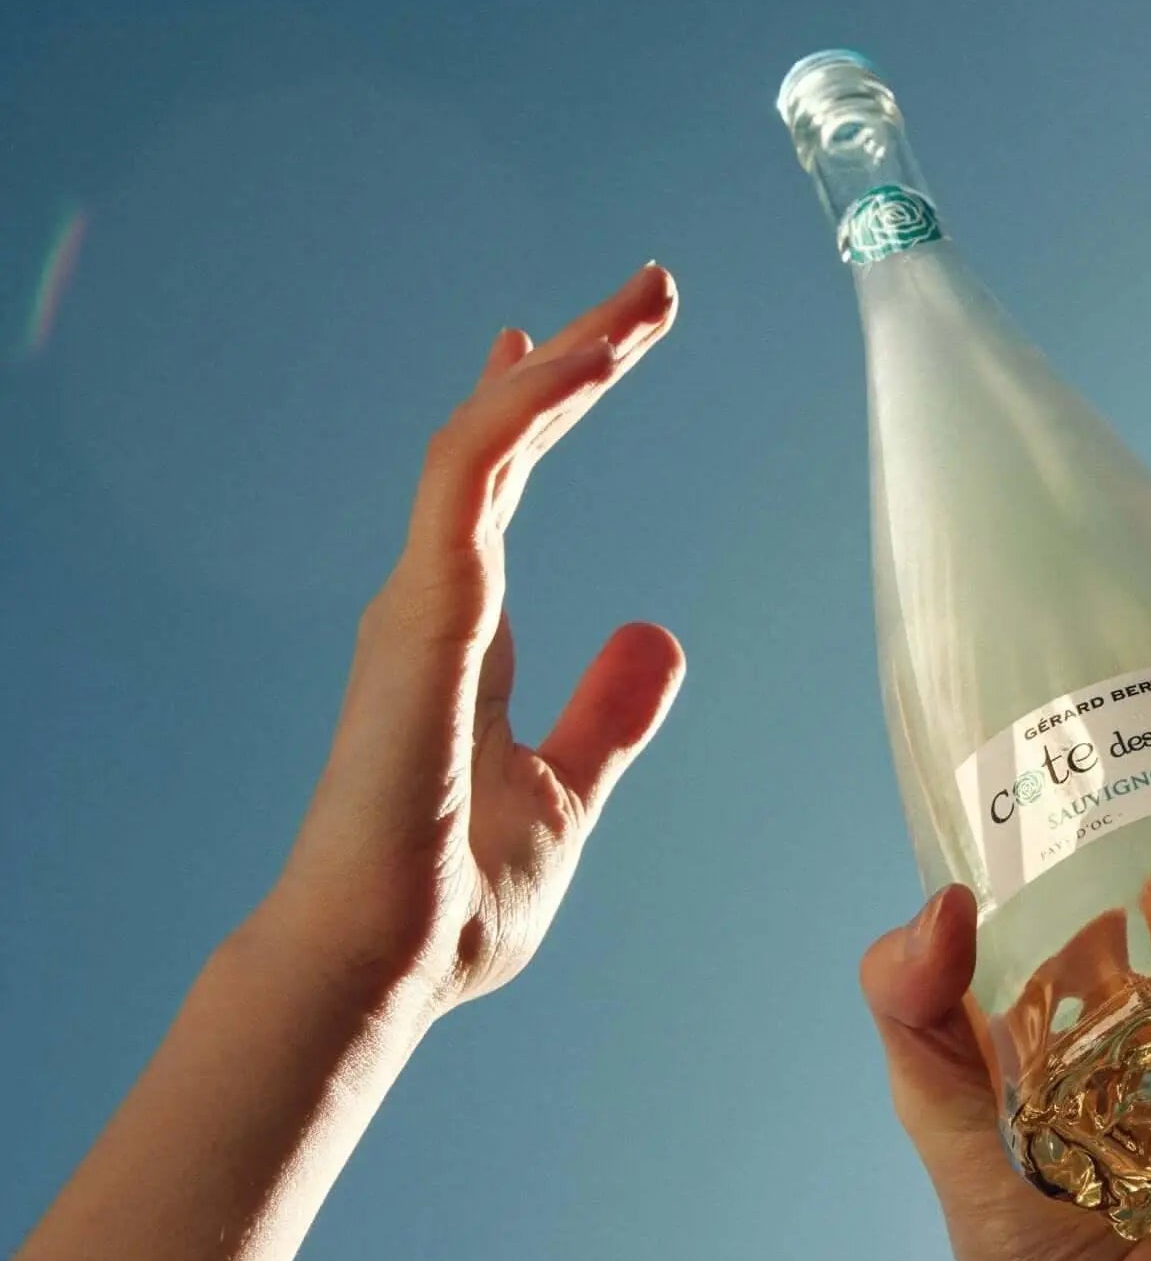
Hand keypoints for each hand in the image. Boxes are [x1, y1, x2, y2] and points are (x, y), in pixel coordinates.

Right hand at [264, 259, 684, 1016]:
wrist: (385, 968)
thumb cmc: (453, 902)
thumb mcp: (564, 792)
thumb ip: (606, 715)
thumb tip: (656, 634)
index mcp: (468, 632)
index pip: (500, 488)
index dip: (534, 409)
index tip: (570, 347)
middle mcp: (438, 597)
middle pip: (503, 440)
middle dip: (572, 358)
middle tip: (645, 292)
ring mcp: (423, 596)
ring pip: (488, 436)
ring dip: (567, 362)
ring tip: (643, 305)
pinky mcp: (421, 606)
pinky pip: (475, 473)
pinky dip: (531, 407)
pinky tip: (590, 360)